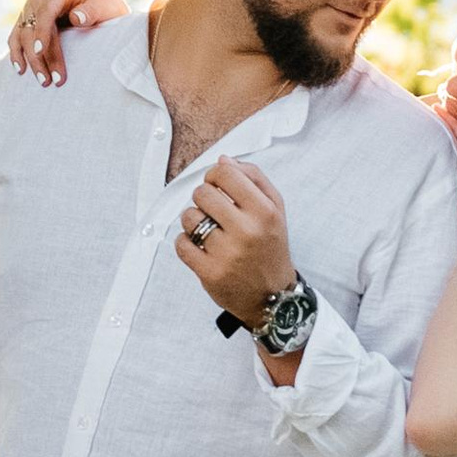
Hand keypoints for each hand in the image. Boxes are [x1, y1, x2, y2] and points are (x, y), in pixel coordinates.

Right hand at [9, 0, 129, 83]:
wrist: (103, 12)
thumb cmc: (107, 9)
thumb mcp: (108, 8)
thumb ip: (93, 11)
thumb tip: (76, 17)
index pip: (46, 11)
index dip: (42, 31)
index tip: (41, 51)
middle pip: (33, 26)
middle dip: (40, 55)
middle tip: (50, 79)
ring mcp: (32, 8)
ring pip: (23, 35)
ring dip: (30, 59)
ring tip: (43, 80)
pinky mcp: (28, 21)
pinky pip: (16, 37)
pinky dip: (17, 53)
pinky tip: (21, 69)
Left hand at [174, 158, 294, 327]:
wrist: (273, 297)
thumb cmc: (271, 247)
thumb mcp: (275, 209)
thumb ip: (254, 178)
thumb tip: (223, 159)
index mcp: (265, 211)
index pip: (225, 172)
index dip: (215, 175)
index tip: (216, 185)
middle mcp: (247, 231)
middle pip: (203, 193)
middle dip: (203, 198)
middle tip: (212, 211)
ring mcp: (227, 253)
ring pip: (189, 217)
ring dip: (193, 221)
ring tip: (206, 230)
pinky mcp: (210, 273)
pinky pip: (181, 244)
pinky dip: (186, 243)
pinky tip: (200, 247)